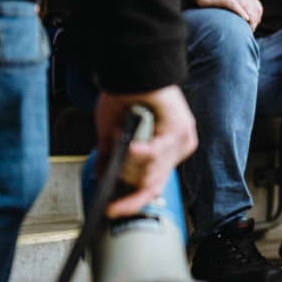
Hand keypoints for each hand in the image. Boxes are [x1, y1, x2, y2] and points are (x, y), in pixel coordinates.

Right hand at [95, 86, 198, 217]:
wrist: (131, 71)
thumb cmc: (125, 94)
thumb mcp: (112, 132)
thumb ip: (111, 157)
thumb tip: (100, 177)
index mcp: (164, 150)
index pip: (152, 186)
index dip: (132, 201)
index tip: (112, 210)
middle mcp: (177, 148)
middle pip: (149, 182)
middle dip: (125, 170)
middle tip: (116, 148)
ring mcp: (181, 140)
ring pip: (150, 171)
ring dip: (128, 156)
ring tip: (121, 132)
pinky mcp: (180, 130)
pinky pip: (156, 154)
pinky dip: (140, 153)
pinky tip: (131, 147)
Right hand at [195, 0, 262, 31]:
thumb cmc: (218, 0)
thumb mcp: (234, 2)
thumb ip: (242, 8)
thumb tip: (249, 21)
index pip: (258, 7)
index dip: (258, 17)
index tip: (255, 26)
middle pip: (254, 8)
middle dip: (255, 20)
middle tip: (251, 30)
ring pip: (247, 6)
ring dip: (251, 18)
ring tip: (249, 28)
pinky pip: (235, 4)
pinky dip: (241, 11)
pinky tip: (245, 18)